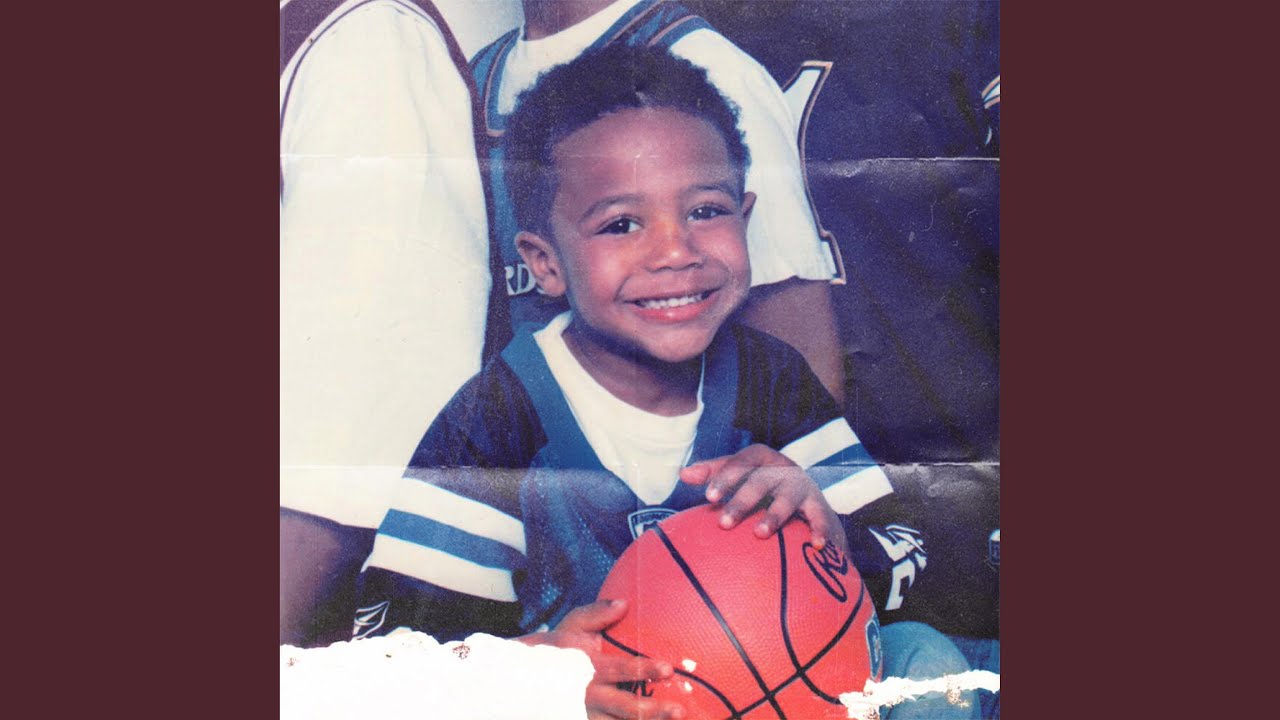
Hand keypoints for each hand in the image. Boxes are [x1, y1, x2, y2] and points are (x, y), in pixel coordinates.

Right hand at [520, 599, 684, 719]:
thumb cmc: (554, 649)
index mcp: (589, 669)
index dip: (644, 670)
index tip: (668, 668)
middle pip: (625, 708)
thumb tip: (624, 603)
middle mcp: (590, 697)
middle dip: (653, 711)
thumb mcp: (571, 626)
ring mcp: (588, 716)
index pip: (620, 670)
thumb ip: (597, 614)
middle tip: (679, 710)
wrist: (524, 681)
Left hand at [680, 444, 846, 551]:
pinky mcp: (819, 505)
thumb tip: (683, 474)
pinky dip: (819, 529)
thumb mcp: (741, 474)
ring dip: (774, 515)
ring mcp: (802, 487)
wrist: (807, 496)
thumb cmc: (763, 484)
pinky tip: (816, 545)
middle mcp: (782, 469)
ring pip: (787, 498)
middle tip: (724, 523)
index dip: (726, 477)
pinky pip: (820, 517)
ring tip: (760, 533)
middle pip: (760, 481)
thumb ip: (713, 473)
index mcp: (761, 459)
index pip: (741, 462)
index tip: (709, 497)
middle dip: (742, 501)